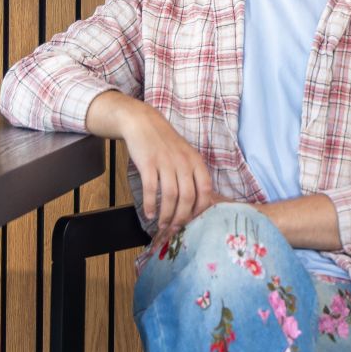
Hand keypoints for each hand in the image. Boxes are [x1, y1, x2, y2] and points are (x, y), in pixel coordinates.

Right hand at [117, 101, 217, 231]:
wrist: (144, 123)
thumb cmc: (166, 143)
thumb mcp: (186, 155)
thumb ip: (192, 175)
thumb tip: (195, 204)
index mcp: (196, 161)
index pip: (206, 190)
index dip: (201, 209)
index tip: (193, 220)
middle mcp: (183, 162)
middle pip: (188, 197)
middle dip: (182, 217)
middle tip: (175, 228)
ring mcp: (166, 162)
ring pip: (170, 196)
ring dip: (166, 214)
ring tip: (161, 224)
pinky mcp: (148, 163)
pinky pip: (151, 189)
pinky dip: (150, 205)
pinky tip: (149, 213)